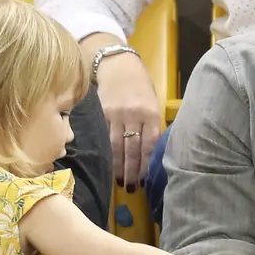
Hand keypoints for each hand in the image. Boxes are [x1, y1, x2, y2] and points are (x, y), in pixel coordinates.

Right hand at [95, 50, 160, 190]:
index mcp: (150, 114)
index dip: (146, 164)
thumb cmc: (140, 87)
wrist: (118, 65)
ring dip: (118, 167)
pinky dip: (106, 153)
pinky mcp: (101, 114)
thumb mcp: (153, 103)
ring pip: (117, 146)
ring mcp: (115, 115)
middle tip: (133, 188)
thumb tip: (153, 152)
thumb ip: (152, 125)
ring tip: (121, 182)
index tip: (147, 180)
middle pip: (132, 149)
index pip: (149, 144)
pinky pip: (104, 137)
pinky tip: (107, 165)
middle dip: (133, 171)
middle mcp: (133, 115)